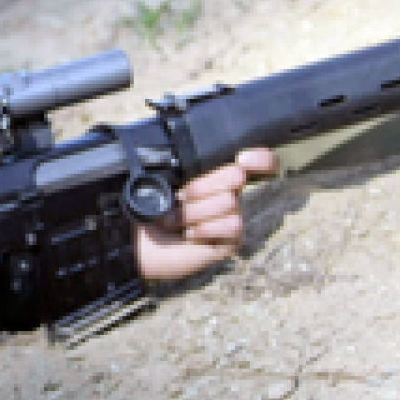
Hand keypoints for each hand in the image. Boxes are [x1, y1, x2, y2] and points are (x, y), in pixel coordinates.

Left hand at [134, 148, 278, 281]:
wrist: (138, 241)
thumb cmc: (151, 206)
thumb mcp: (166, 178)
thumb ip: (189, 164)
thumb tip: (217, 161)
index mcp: (216, 171)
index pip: (259, 159)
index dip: (260, 157)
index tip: (243, 159)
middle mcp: (229, 192)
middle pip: (237, 175)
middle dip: (201, 186)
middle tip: (179, 197)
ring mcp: (232, 216)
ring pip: (229, 202)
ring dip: (195, 212)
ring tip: (177, 220)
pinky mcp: (232, 240)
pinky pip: (232, 225)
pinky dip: (206, 229)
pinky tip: (191, 234)